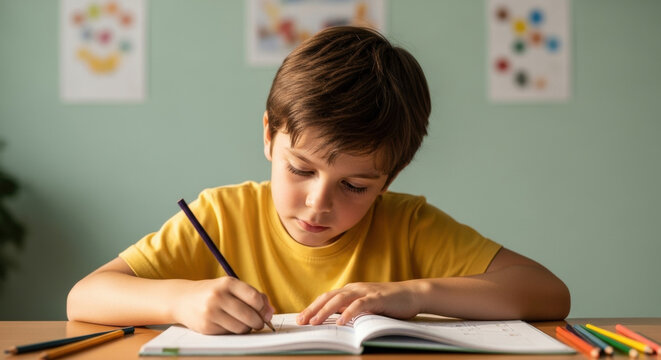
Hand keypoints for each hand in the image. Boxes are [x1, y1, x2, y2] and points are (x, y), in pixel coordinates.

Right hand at [171, 277, 273, 334]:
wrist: (183, 299)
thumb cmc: (214, 293)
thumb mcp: (231, 287)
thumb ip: (253, 296)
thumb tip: (271, 311)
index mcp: (228, 283)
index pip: (254, 298)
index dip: (263, 309)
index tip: (266, 314)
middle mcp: (218, 296)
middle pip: (249, 315)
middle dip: (258, 322)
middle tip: (259, 323)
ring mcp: (211, 312)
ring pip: (241, 327)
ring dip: (247, 328)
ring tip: (243, 324)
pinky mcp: (206, 326)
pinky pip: (229, 333)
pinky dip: (233, 332)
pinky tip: (229, 325)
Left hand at [296, 281, 421, 325]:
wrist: (412, 294)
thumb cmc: (389, 302)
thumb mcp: (366, 306)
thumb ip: (351, 309)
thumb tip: (333, 318)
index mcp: (350, 290)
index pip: (327, 298)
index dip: (312, 307)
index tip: (300, 318)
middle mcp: (355, 288)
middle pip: (329, 297)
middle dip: (313, 309)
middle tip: (301, 321)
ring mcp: (365, 292)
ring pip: (340, 299)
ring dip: (325, 311)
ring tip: (315, 322)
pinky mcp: (377, 298)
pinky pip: (360, 305)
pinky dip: (349, 312)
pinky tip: (341, 321)